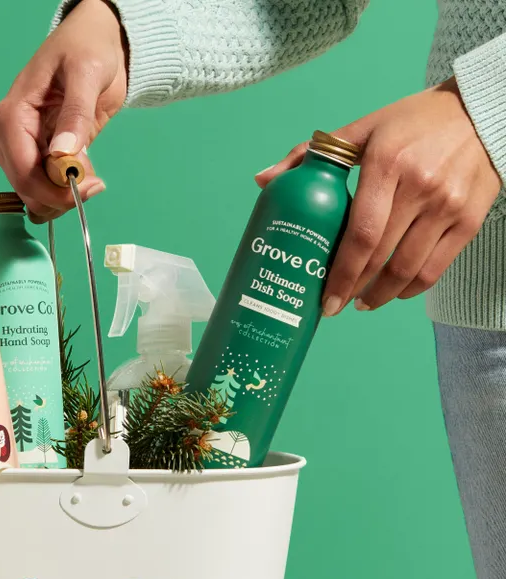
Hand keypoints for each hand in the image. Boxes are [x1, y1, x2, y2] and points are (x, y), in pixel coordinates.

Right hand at [0, 0, 124, 222]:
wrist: (94, 41)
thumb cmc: (85, 48)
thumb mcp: (86, 73)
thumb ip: (76, 114)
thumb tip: (64, 155)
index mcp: (10, 116)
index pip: (23, 171)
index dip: (54, 189)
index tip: (91, 186)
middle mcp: (7, 136)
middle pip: (25, 188)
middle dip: (60, 196)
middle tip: (96, 184)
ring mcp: (19, 149)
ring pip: (32, 194)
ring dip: (62, 196)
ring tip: (93, 177)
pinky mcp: (36, 155)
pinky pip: (43, 188)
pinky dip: (64, 191)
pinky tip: (85, 174)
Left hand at [255, 78, 501, 314]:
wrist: (479, 111)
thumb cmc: (412, 121)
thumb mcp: (362, 128)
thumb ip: (311, 153)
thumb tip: (262, 180)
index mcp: (387, 163)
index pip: (361, 232)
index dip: (341, 272)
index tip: (325, 297)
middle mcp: (421, 186)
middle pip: (382, 256)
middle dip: (354, 289)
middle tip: (334, 305)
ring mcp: (449, 205)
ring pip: (410, 268)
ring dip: (382, 295)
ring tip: (361, 303)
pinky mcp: (471, 218)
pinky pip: (438, 266)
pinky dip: (413, 287)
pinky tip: (394, 292)